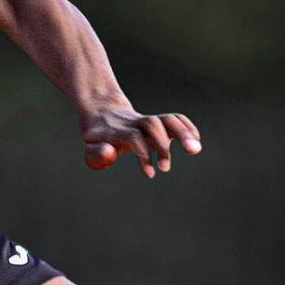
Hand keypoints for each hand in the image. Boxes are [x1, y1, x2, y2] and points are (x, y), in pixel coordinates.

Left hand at [80, 105, 200, 178]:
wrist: (102, 111)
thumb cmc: (96, 136)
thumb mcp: (90, 146)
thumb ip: (97, 153)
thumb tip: (110, 153)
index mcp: (117, 131)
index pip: (133, 137)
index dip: (143, 154)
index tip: (150, 173)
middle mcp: (134, 123)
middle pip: (152, 123)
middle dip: (163, 144)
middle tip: (167, 168)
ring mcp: (147, 120)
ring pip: (167, 119)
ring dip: (183, 133)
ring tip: (195, 150)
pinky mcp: (157, 121)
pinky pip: (175, 119)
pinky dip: (187, 128)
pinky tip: (194, 141)